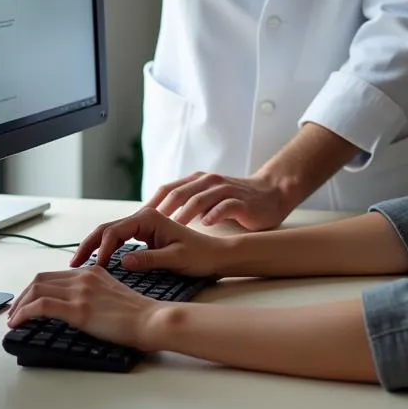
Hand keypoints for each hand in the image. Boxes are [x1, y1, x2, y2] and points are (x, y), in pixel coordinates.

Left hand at [7, 264, 160, 349]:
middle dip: (22, 296)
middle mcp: (84, 277)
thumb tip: (77, 306)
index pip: (54, 275)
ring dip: (19, 305)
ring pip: (36, 290)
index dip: (34, 289)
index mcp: (92, 272)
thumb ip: (94, 293)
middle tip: (14, 312)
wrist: (150, 319)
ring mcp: (81, 292)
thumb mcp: (112, 294)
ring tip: (13, 320)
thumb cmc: (137, 314)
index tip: (26, 302)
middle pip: (41, 279)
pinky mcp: (78, 310)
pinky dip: (24, 313)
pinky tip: (18, 323)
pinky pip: (41, 307)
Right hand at [70, 205, 227, 276]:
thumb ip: (148, 260)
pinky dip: (106, 249)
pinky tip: (99, 262)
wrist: (217, 255)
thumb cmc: (200, 256)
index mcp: (149, 219)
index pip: (114, 231)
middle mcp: (144, 218)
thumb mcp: (174, 259)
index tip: (91, 268)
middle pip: (107, 228)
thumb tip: (121, 262)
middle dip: (89, 245)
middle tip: (72, 264)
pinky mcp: (145, 235)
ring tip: (79, 264)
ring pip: (111, 233)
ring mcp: (144, 226)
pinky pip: (120, 240)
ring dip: (95, 247)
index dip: (100, 249)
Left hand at [145, 171, 293, 230]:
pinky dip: (215, 214)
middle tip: (148, 228)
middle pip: (180, 193)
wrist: (270, 194)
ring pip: (200, 199)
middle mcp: (209, 182)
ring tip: (173, 227)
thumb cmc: (234, 200)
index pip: (168, 189)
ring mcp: (225, 190)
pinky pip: (226, 206)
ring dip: (185, 213)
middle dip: (162, 209)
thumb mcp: (207, 199)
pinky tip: (207, 224)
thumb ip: (186, 204)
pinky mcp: (241, 201)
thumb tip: (156, 221)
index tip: (137, 220)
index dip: (152, 203)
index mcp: (197, 181)